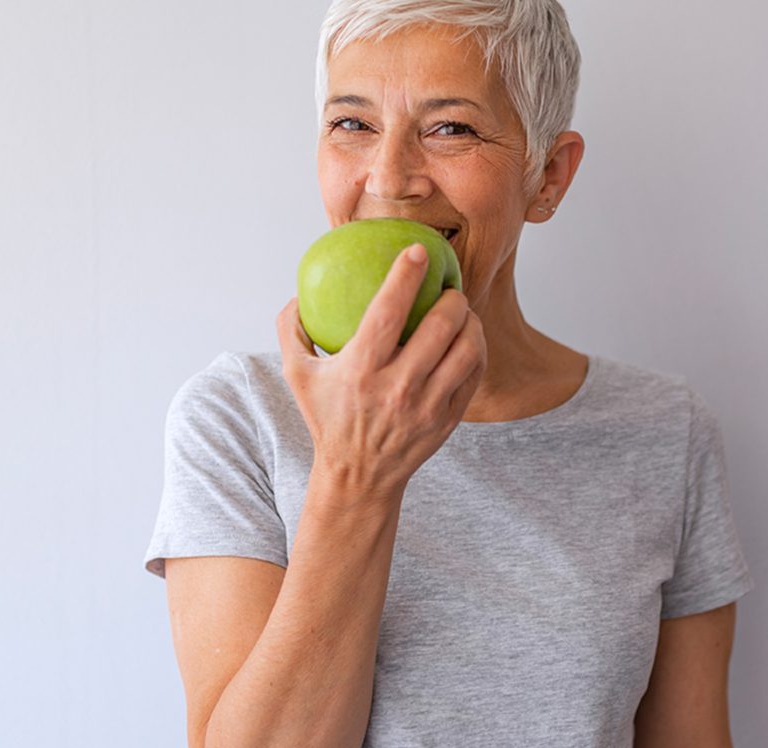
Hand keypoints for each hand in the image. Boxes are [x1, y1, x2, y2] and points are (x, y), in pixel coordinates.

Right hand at [276, 243, 486, 498]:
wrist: (359, 476)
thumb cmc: (328, 417)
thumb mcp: (297, 375)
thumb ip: (291, 330)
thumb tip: (298, 291)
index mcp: (360, 370)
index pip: (389, 311)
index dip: (406, 275)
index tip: (418, 251)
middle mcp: (397, 388)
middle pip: (440, 327)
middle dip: (452, 296)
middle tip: (448, 286)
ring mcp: (427, 406)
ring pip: (466, 349)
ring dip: (469, 321)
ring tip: (461, 310)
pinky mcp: (448, 419)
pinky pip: (474, 373)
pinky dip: (476, 349)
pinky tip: (468, 338)